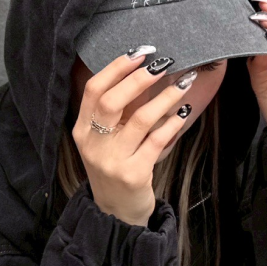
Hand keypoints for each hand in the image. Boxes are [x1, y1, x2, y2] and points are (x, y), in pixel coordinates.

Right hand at [72, 50, 199, 226]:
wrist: (117, 212)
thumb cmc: (115, 167)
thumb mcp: (105, 140)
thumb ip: (116, 112)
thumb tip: (144, 72)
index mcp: (82, 130)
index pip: (94, 90)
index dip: (116, 68)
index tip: (140, 53)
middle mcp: (92, 144)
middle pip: (112, 100)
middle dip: (140, 78)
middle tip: (164, 64)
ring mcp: (111, 161)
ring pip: (139, 119)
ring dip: (165, 98)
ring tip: (184, 83)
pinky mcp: (133, 174)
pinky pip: (156, 141)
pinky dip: (172, 123)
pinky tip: (184, 112)